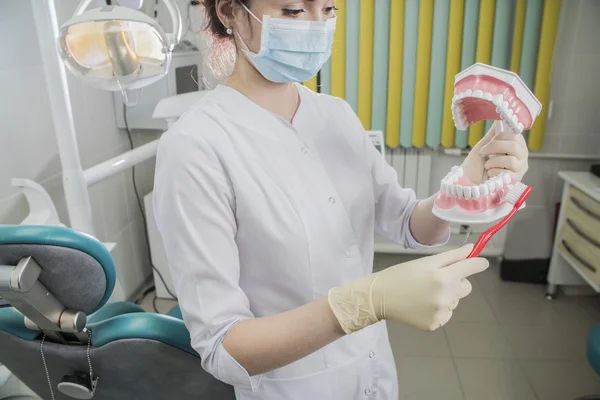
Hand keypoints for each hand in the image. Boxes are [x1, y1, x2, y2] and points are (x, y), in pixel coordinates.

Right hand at [328, 245, 488, 332]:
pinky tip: (422, 305)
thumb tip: (472, 249)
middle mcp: (446, 297)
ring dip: (445, 296)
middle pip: (466, 287)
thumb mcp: (425, 262)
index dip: (477, 263)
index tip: (481, 262)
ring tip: (423, 293)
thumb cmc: (401, 275)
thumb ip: (452, 256)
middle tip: (436, 279)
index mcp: (444, 277)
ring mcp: (442, 313)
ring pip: (455, 301)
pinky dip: (437, 310)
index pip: (472, 268)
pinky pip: (445, 314)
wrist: (379, 297)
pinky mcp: (435, 325)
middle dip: (456, 282)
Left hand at [461, 121, 528, 182]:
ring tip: (487, 165)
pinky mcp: (515, 180)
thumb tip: (499, 117)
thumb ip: (494, 133)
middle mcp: (521, 155)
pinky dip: (494, 172)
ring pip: (511, 160)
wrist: (468, 180)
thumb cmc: (477, 163)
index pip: (515, 135)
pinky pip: (507, 174)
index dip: (500, 137)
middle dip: (495, 148)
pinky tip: (490, 174)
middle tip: (483, 152)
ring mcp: (520, 168)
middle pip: (514, 146)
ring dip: (493, 162)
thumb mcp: (484, 144)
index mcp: (516, 144)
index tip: (489, 142)